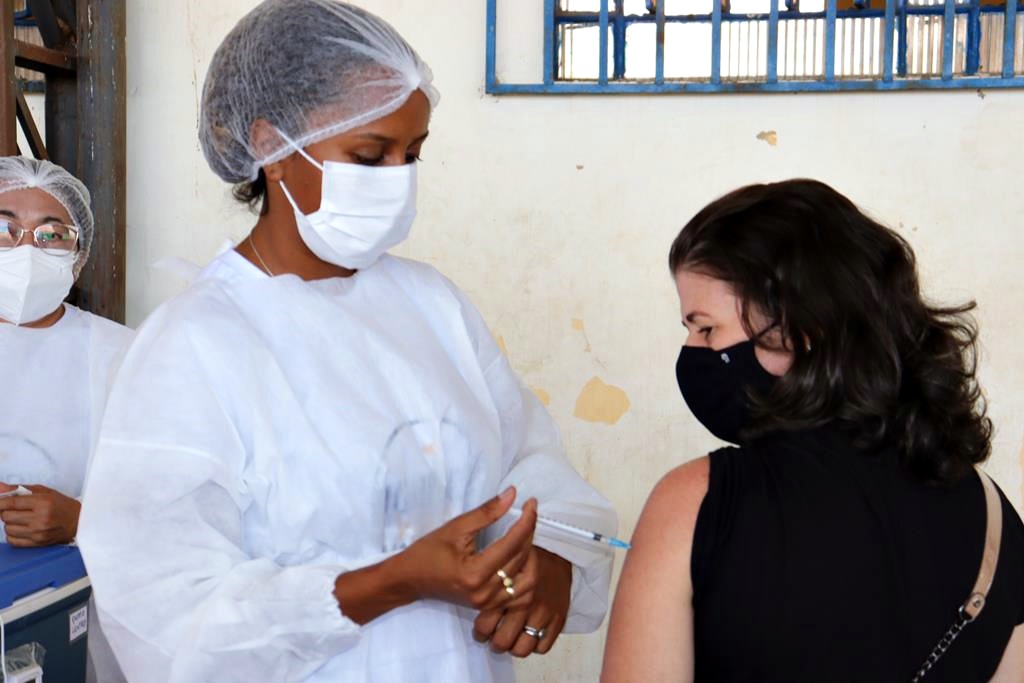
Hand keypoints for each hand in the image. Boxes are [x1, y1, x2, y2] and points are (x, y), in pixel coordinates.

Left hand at [0, 484, 80, 545]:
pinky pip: (12, 541)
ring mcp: (38, 533)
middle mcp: (40, 519)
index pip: (11, 503)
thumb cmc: (60, 504)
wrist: (78, 521)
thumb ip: (18, 489)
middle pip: (6, 516)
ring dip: (10, 523)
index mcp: (43, 503)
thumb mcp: (43, 491)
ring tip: (20, 519)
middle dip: (6, 511)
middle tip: (15, 509)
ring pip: (7, 529)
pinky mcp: (37, 543)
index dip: (1, 502)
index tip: (1, 501)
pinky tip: (21, 528)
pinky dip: (12, 534)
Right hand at [333, 488, 538, 625]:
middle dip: (529, 533)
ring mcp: (488, 603)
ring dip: (531, 556)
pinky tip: (522, 559)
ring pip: (527, 580)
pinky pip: (519, 596)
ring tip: (525, 536)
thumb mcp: (455, 527)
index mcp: (475, 572)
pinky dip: (527, 576)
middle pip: (522, 559)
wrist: (410, 580)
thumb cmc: (427, 552)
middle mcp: (485, 592)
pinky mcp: (488, 606)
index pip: (512, 543)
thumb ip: (486, 512)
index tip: (531, 503)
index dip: (526, 520)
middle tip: (528, 513)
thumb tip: (512, 495)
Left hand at [472, 546, 572, 657]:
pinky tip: (528, 633)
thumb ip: (486, 583)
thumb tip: (467, 598)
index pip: (486, 624)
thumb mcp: (500, 560)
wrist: (557, 546)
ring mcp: (543, 612)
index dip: (480, 630)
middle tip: (492, 637)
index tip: (480, 629)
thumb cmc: (525, 555)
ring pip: (522, 648)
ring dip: (513, 646)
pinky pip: (542, 646)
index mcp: (508, 588)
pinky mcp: (559, 617)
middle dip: (494, 641)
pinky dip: (534, 644)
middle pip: (502, 641)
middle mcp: (526, 603)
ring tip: (509, 638)